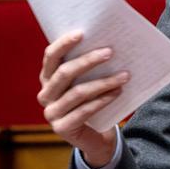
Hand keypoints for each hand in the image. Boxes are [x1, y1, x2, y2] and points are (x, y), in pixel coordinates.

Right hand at [37, 31, 126, 167]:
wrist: (96, 136)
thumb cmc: (93, 100)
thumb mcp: (89, 81)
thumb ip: (90, 66)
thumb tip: (110, 42)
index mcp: (48, 78)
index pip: (51, 56)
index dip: (64, 43)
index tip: (82, 33)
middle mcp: (45, 94)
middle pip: (65, 73)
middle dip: (89, 60)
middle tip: (111, 52)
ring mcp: (51, 113)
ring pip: (78, 92)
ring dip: (103, 82)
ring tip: (124, 75)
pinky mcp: (62, 128)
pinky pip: (84, 111)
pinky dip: (103, 100)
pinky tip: (118, 92)